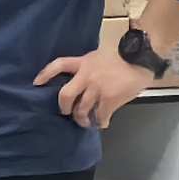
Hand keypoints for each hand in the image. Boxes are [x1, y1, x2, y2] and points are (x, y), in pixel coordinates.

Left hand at [36, 41, 154, 128]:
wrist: (142, 57)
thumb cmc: (125, 56)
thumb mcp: (101, 56)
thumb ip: (90, 67)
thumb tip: (85, 83)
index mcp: (84, 62)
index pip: (59, 65)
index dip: (45, 74)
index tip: (36, 83)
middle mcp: (87, 75)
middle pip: (65, 95)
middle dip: (63, 108)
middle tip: (66, 113)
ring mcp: (97, 88)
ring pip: (81, 110)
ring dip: (83, 119)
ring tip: (86, 122)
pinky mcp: (109, 99)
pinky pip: (100, 116)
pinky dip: (101, 122)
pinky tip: (104, 123)